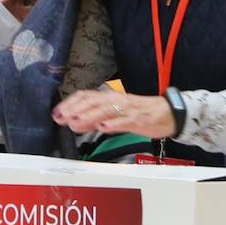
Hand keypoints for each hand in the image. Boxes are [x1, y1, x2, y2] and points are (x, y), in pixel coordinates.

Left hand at [52, 90, 174, 138]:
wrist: (169, 113)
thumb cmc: (141, 113)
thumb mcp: (114, 115)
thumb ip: (95, 118)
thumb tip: (74, 122)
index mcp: (109, 98)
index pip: (86, 96)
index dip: (70, 103)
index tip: (56, 112)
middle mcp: (116, 100)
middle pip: (92, 101)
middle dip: (74, 109)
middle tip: (61, 118)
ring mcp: (128, 109)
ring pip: (106, 110)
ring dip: (89, 116)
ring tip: (76, 122)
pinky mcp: (140, 119)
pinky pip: (125, 121)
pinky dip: (114, 124)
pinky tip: (103, 127)